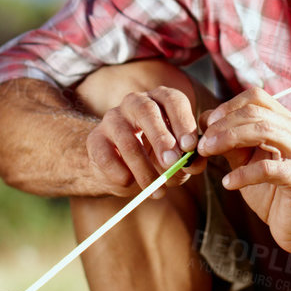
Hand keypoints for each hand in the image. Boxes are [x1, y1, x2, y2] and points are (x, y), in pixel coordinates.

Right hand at [85, 86, 205, 194]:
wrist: (120, 169)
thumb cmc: (156, 157)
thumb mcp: (178, 159)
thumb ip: (190, 160)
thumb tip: (196, 163)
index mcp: (160, 100)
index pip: (173, 100)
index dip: (183, 122)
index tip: (190, 147)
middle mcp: (135, 103)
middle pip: (147, 111)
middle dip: (161, 138)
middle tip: (171, 163)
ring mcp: (112, 118)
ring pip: (127, 139)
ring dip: (143, 168)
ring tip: (157, 190)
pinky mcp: (94, 139)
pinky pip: (106, 156)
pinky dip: (120, 173)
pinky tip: (129, 183)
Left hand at [197, 86, 290, 258]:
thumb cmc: (273, 192)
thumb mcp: (248, 161)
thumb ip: (231, 142)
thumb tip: (204, 122)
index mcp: (287, 124)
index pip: (257, 97)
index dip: (228, 106)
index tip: (208, 124)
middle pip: (256, 112)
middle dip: (223, 124)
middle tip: (202, 142)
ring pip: (263, 131)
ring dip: (228, 139)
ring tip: (208, 153)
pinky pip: (267, 169)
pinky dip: (243, 174)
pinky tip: (228, 183)